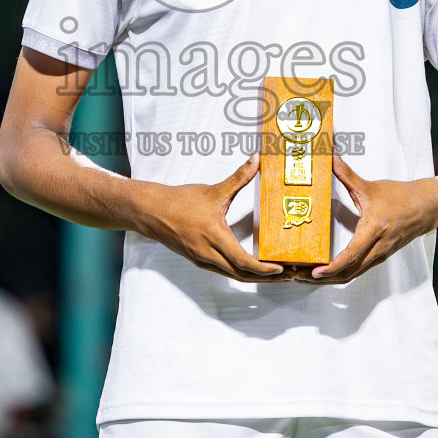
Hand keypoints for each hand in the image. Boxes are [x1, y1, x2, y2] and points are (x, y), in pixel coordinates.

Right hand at [136, 154, 283, 282]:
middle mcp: (208, 253)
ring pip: (233, 276)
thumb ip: (239, 177)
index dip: (263, 269)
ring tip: (274, 273)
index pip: (243, 262)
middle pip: (242, 275)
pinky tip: (251, 267)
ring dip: (254, 277)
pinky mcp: (198, 259)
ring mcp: (202, 259)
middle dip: (266, 277)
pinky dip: (240, 272)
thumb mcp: (213, 190)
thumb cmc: (178, 202)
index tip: (279, 268)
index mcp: (214, 237)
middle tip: (286, 273)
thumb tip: (256, 159)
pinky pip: (223, 271)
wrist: (150, 211)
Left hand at [305, 157, 437, 283]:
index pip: (352, 254)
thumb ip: (346, 173)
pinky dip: (341, 275)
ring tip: (306, 277)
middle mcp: (378, 247)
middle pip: (349, 273)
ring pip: (353, 275)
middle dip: (323, 278)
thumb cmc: (401, 197)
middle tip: (299, 276)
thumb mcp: (370, 186)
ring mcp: (380, 255)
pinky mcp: (380, 257)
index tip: (315, 272)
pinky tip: (326, 272)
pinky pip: (358, 271)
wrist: (427, 207)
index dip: (333, 266)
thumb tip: (329, 157)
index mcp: (374, 229)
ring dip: (330, 279)